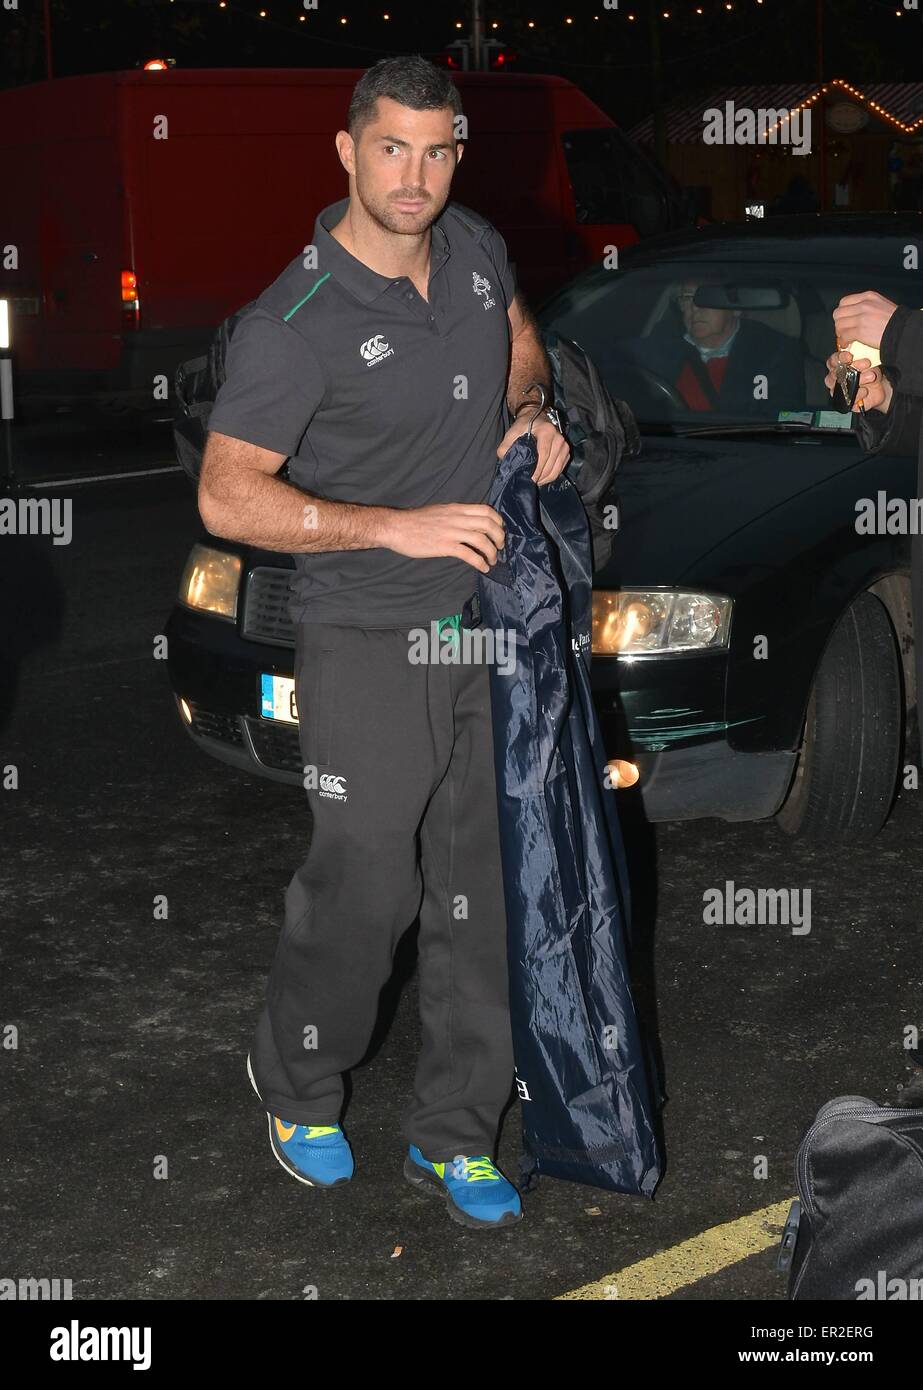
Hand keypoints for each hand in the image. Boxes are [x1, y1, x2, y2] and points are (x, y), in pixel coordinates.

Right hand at [379, 502, 505, 573]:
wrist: (396, 527)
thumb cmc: (414, 521)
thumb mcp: (439, 511)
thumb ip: (455, 516)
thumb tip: (468, 524)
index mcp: (456, 509)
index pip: (486, 510)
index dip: (498, 521)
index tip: (499, 531)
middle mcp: (457, 518)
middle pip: (488, 525)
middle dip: (499, 538)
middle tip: (499, 547)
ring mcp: (451, 532)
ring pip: (482, 540)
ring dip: (492, 552)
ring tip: (492, 561)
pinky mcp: (444, 546)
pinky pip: (469, 554)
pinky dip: (480, 562)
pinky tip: (483, 568)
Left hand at [498, 409, 570, 484]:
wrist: (535, 416)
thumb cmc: (523, 426)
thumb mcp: (511, 433)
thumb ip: (506, 447)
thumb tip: (507, 462)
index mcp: (547, 432)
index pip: (544, 454)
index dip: (537, 470)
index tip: (530, 479)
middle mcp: (558, 438)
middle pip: (551, 464)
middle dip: (540, 476)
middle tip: (530, 482)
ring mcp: (564, 445)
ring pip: (557, 469)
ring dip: (546, 478)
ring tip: (536, 482)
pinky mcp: (566, 451)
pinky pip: (560, 468)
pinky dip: (552, 476)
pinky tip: (542, 477)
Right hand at [823, 349, 892, 413]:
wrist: (882, 387)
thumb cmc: (872, 372)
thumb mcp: (869, 360)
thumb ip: (861, 357)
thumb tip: (858, 358)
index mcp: (839, 366)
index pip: (832, 361)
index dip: (839, 358)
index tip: (849, 356)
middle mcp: (837, 379)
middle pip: (834, 375)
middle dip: (851, 369)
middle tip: (866, 364)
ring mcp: (840, 392)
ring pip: (841, 388)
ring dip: (858, 381)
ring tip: (871, 377)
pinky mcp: (847, 403)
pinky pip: (849, 400)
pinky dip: (859, 395)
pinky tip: (866, 391)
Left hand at [832, 291, 898, 352]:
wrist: (902, 330)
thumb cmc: (895, 321)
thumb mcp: (882, 304)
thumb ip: (867, 305)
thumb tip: (855, 313)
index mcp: (868, 296)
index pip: (844, 301)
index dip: (842, 312)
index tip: (844, 319)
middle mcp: (863, 305)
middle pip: (839, 313)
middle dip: (839, 323)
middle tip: (843, 330)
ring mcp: (861, 317)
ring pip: (839, 325)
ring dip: (840, 333)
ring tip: (845, 338)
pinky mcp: (860, 330)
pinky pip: (844, 335)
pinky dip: (843, 341)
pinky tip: (847, 344)